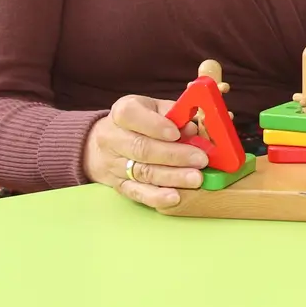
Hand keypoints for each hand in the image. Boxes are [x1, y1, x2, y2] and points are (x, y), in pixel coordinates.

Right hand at [82, 95, 209, 208]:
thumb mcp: (155, 108)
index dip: (155, 125)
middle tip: (200, 160)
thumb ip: (175, 114)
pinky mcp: (117, 185)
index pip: (131, 115)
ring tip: (195, 179)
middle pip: (142, 148)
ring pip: (142, 172)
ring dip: (171, 177)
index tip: (177, 133)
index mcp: (122, 112)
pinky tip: (174, 198)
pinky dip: (156, 197)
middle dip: (174, 155)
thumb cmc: (140, 122)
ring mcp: (113, 164)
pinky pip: (136, 193)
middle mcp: (112, 138)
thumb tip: (194, 128)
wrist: (105, 143)